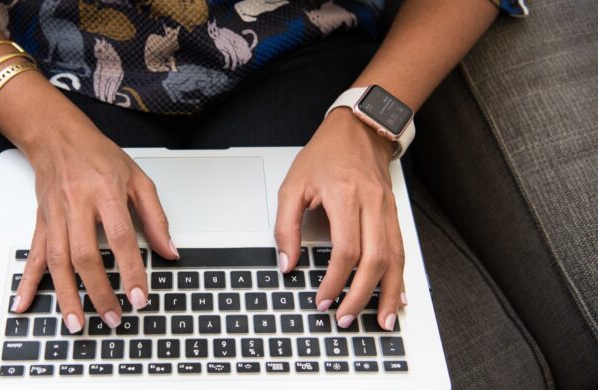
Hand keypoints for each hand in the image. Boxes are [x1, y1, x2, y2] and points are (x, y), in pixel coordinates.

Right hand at [8, 101, 178, 332]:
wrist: (57, 136)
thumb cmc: (98, 156)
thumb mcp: (138, 179)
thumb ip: (155, 217)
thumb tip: (169, 251)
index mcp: (105, 192)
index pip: (121, 238)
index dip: (131, 270)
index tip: (140, 297)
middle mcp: (77, 204)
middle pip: (85, 255)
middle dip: (99, 292)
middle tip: (113, 318)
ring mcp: (55, 215)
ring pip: (57, 261)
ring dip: (66, 296)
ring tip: (77, 323)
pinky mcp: (41, 221)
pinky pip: (33, 254)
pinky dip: (27, 281)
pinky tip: (23, 303)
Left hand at [275, 108, 405, 330]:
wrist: (359, 128)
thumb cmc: (325, 155)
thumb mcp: (292, 185)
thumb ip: (286, 226)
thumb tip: (287, 263)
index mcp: (345, 196)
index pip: (346, 249)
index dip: (335, 280)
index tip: (322, 299)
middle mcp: (372, 204)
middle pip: (375, 260)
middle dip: (361, 296)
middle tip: (346, 318)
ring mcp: (387, 209)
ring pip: (395, 259)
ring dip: (388, 294)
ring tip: (382, 320)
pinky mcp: (394, 213)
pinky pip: (401, 250)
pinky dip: (400, 277)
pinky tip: (398, 296)